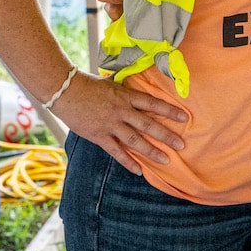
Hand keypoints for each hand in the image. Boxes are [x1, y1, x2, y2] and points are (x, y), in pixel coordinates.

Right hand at [54, 70, 186, 175]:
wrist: (66, 92)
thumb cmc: (90, 84)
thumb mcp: (114, 82)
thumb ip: (127, 87)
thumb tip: (141, 80)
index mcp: (127, 96)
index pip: (153, 104)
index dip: (170, 110)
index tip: (184, 117)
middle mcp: (122, 111)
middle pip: (148, 125)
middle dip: (166, 136)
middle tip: (181, 145)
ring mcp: (111, 125)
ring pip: (135, 141)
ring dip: (151, 151)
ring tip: (166, 159)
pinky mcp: (99, 137)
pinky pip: (116, 152)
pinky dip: (128, 162)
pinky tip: (139, 171)